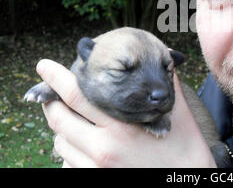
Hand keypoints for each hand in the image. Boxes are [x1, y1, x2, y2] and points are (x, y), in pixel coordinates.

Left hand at [36, 59, 216, 167]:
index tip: (44, 66)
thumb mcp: (178, 112)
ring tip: (70, 117)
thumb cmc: (185, 147)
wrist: (188, 182)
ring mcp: (97, 168)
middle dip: (50, 101)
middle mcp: (103, 148)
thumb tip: (166, 57)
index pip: (77, 95)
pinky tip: (80, 141)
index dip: (56, 77)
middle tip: (50, 92)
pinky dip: (69, 148)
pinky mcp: (96, 179)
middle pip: (60, 118)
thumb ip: (167, 83)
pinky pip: (67, 163)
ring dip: (61, 126)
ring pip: (61, 142)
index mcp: (122, 125)